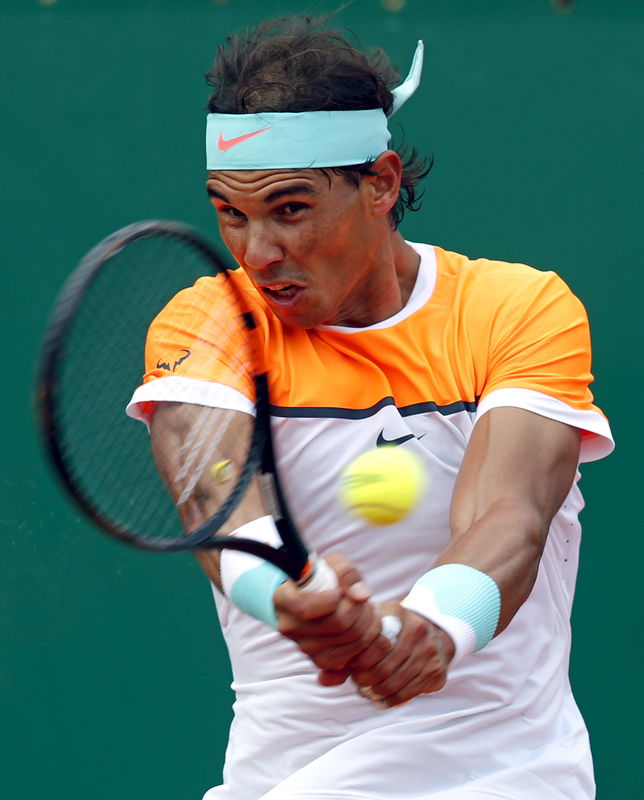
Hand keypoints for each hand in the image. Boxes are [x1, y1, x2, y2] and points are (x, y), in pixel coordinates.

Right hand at [273, 554, 393, 676]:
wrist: (312, 597)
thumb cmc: (320, 578)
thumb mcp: (331, 564)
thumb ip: (346, 572)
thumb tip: (361, 596)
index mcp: (284, 600)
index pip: (307, 608)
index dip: (332, 599)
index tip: (339, 591)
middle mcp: (290, 627)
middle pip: (338, 624)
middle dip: (362, 610)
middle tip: (366, 601)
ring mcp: (305, 647)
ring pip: (350, 642)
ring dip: (369, 625)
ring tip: (367, 611)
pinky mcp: (320, 661)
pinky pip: (352, 659)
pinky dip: (366, 643)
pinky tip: (365, 628)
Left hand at [336, 603, 454, 707]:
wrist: (432, 632)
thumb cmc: (391, 631)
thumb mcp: (373, 627)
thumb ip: (347, 649)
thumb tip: (323, 679)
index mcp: (397, 612)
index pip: (373, 643)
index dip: (359, 660)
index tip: (353, 666)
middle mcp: (417, 629)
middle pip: (384, 666)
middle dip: (366, 679)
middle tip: (359, 682)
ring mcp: (430, 650)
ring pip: (396, 682)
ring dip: (378, 691)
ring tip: (368, 691)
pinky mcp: (437, 670)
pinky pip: (409, 692)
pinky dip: (392, 700)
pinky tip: (382, 698)